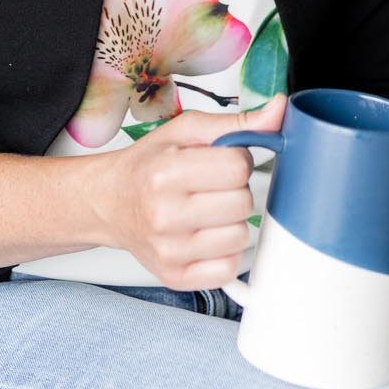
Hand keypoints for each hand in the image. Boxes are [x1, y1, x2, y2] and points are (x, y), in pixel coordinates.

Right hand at [95, 91, 285, 290]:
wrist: (110, 202)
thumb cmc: (148, 165)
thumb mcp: (185, 131)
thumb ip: (237, 122)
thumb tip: (279, 111)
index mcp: (167, 171)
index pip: (238, 166)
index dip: (237, 160)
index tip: (220, 162)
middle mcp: (165, 214)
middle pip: (243, 203)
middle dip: (235, 191)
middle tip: (212, 187)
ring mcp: (170, 251)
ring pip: (241, 237)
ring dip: (232, 222)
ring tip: (208, 212)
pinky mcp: (176, 277)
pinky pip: (229, 268)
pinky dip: (225, 252)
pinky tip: (205, 236)